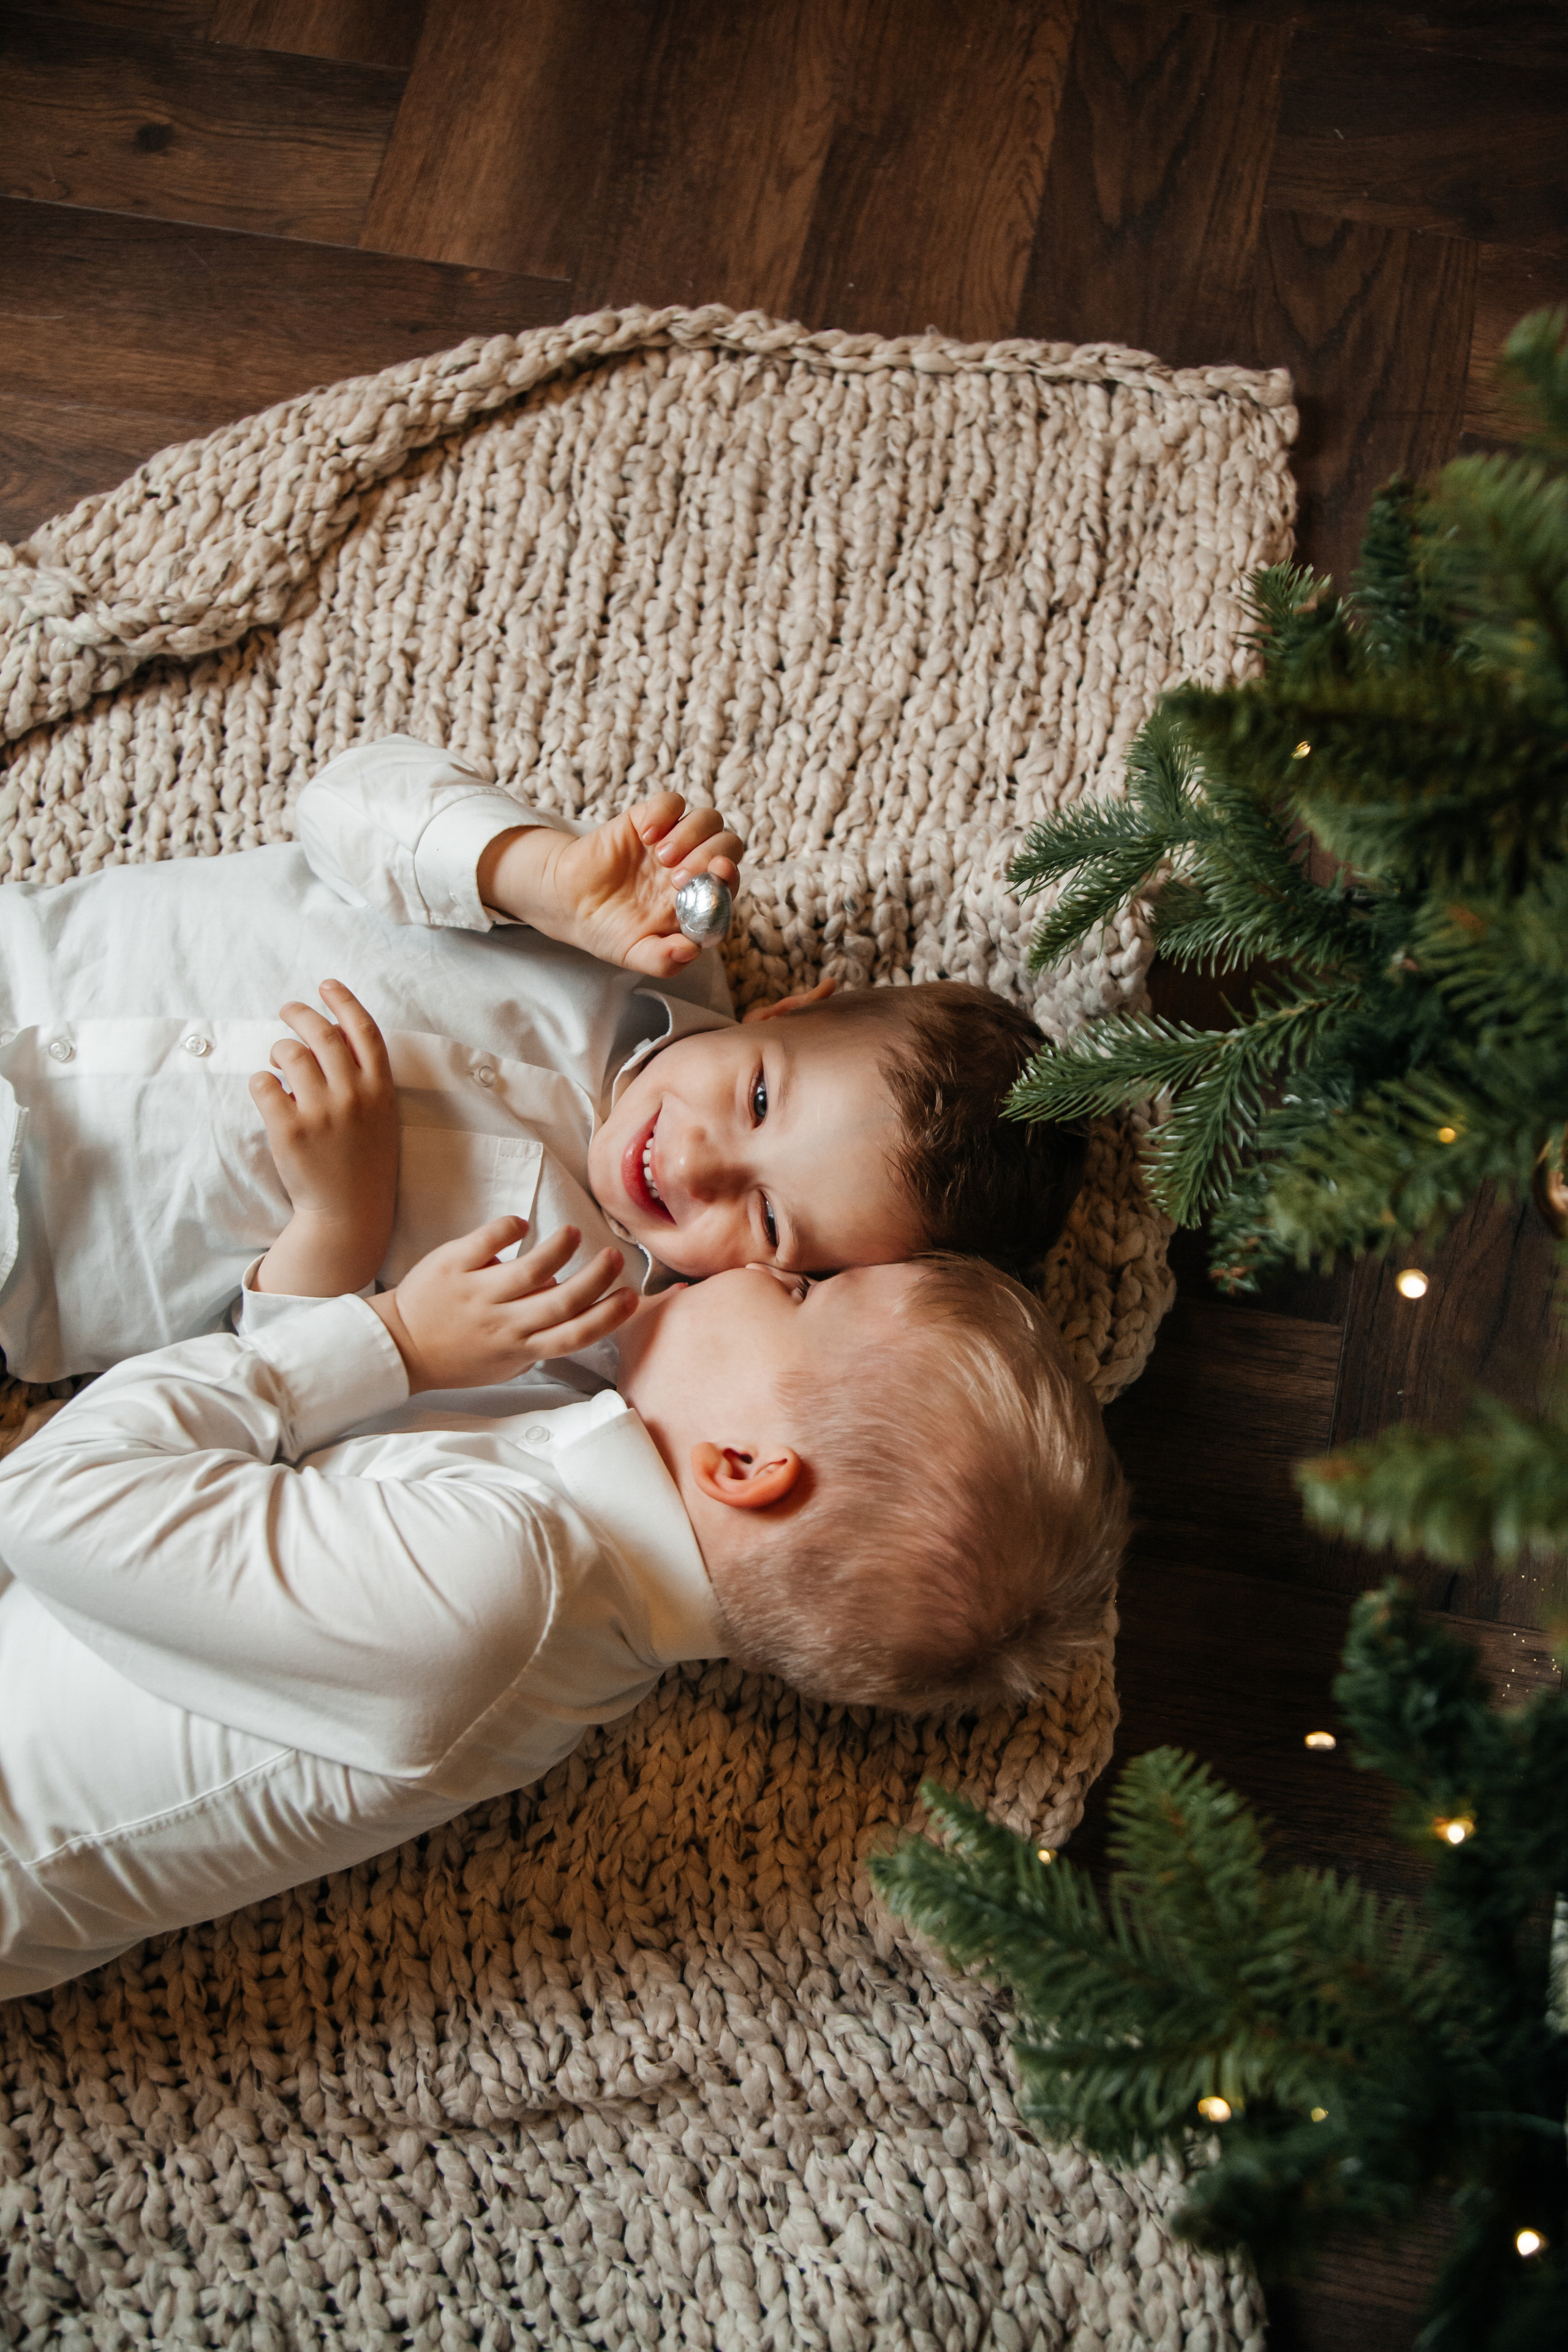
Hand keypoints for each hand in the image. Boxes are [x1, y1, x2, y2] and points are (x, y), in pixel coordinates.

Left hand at [250, 980, 398, 1296]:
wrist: (348, 1213)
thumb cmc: (363, 1162)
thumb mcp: (380, 1117)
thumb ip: (363, 1079)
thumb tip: (327, 1037)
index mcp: (380, 1090)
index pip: (363, 1030)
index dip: (343, 1000)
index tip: (326, 985)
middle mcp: (353, 1095)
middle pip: (321, 1033)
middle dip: (301, 1013)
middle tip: (288, 1009)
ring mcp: (321, 1112)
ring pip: (289, 1054)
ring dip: (279, 1049)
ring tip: (278, 1059)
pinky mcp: (289, 1129)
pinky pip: (264, 1084)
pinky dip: (261, 1081)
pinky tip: (267, 1091)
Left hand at [369, 1219, 637, 1391]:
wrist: (400, 1346)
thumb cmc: (459, 1354)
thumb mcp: (505, 1362)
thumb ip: (540, 1340)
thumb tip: (577, 1307)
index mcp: (519, 1349)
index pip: (575, 1335)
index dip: (608, 1316)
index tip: (630, 1296)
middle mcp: (502, 1324)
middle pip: (562, 1300)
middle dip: (596, 1277)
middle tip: (612, 1256)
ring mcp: (477, 1295)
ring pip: (530, 1269)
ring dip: (558, 1248)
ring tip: (571, 1234)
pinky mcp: (453, 1267)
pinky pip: (487, 1241)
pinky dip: (509, 1228)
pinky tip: (520, 1224)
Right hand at [477, 792, 744, 977]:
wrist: (570, 903)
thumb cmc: (608, 929)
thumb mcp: (633, 953)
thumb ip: (662, 960)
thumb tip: (690, 951)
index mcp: (697, 899)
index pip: (729, 882)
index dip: (730, 877)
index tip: (718, 875)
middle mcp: (691, 866)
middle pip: (727, 845)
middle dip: (710, 856)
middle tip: (677, 876)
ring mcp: (672, 840)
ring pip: (708, 819)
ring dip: (691, 835)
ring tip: (661, 857)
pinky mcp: (649, 819)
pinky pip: (671, 802)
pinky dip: (664, 812)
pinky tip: (645, 834)